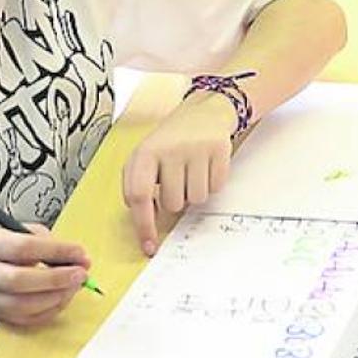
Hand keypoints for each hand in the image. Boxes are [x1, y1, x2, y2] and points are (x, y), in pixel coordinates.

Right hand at [0, 226, 89, 326]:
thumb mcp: (13, 231)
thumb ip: (42, 239)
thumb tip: (73, 256)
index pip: (24, 248)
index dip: (56, 251)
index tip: (79, 252)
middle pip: (19, 281)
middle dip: (56, 278)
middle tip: (80, 273)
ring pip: (23, 306)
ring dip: (57, 297)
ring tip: (75, 285)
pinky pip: (28, 320)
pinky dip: (51, 310)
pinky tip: (63, 297)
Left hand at [123, 94, 238, 254]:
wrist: (203, 111)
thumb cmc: (170, 142)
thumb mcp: (145, 157)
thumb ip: (138, 187)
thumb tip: (147, 223)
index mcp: (145, 152)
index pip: (138, 195)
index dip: (143, 224)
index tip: (149, 246)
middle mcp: (170, 149)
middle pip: (173, 203)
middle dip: (176, 199)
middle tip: (177, 178)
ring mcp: (196, 148)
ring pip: (196, 199)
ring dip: (194, 192)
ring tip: (191, 170)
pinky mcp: (219, 149)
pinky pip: (216, 188)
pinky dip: (211, 183)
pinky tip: (206, 165)